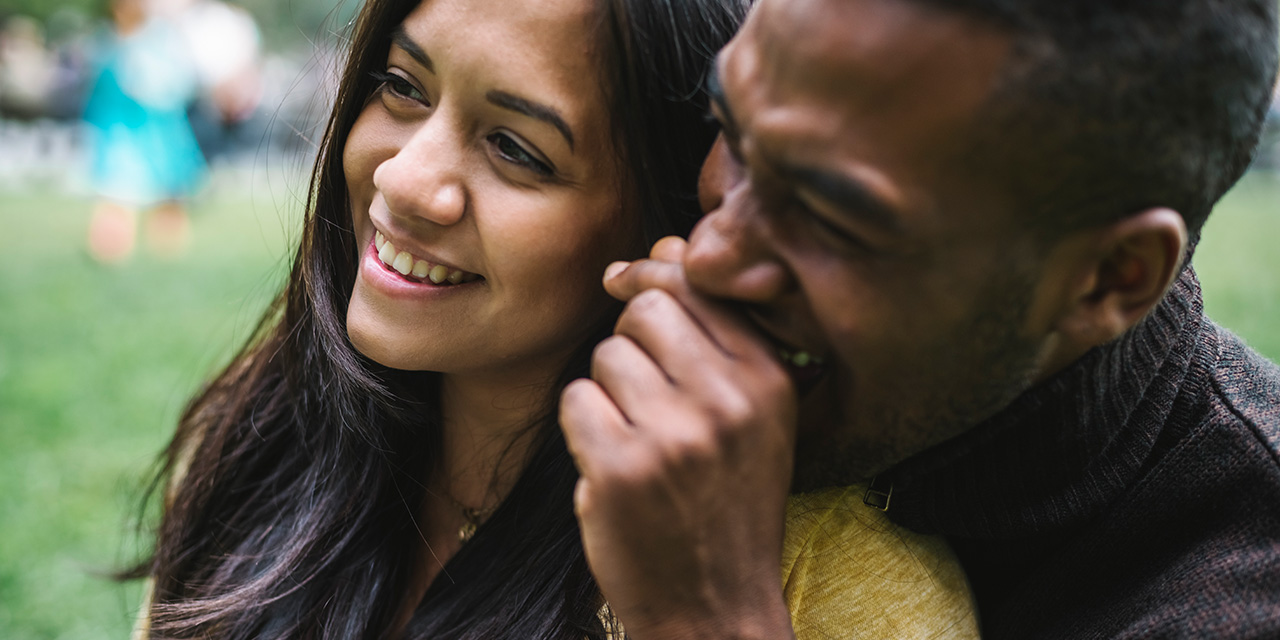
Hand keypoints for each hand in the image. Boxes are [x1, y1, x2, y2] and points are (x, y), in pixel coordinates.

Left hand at [560, 237, 798, 639]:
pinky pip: (575, 400)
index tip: (628, 283)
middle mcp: (729, 400)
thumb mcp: (750, 416)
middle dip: (631, 340)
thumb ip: (714, 332)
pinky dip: (582, 429)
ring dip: (607, 391)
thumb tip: (667, 244)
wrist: (716, 606)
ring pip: (606, 354)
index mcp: (768, 379)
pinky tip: (612, 464)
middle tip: (640, 390)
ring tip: (636, 438)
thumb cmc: (726, 502)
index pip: (697, 284)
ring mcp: (675, 435)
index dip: (653, 276)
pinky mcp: (621, 468)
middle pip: (646, 309)